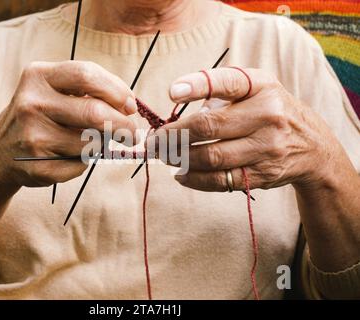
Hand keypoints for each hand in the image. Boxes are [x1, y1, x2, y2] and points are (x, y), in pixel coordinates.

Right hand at [0, 61, 137, 187]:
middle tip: (132, 133)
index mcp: (38, 77)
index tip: (131, 106)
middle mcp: (32, 104)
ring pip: (92, 143)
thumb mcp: (53, 90)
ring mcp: (32, 137)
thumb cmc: (39, 115)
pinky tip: (70, 156)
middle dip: (124, 125)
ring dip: (103, 144)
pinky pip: (80, 165)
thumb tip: (130, 107)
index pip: (87, 75)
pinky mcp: (37, 165)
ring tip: (93, 142)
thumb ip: (88, 91)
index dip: (117, 91)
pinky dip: (85, 162)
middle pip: (95, 113)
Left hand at [154, 67, 347, 191]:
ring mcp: (267, 148)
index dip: (197, 86)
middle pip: (209, 127)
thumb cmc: (270, 111)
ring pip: (211, 157)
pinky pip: (221, 181)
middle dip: (172, 135)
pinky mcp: (262, 175)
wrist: (312, 146)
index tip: (172, 92)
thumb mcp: (256, 89)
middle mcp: (268, 116)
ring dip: (178, 158)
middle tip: (151, 141)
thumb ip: (220, 93)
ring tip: (161, 155)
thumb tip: (176, 115)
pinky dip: (194, 179)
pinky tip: (180, 174)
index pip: (227, 83)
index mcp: (262, 87)